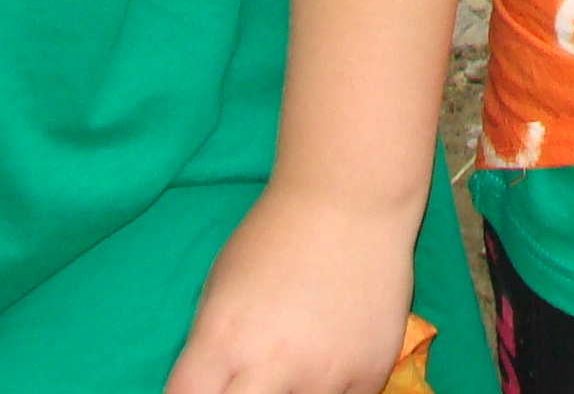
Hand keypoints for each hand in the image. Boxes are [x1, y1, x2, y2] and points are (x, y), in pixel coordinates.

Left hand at [165, 180, 420, 393]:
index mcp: (221, 340)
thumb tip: (211, 389)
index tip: (205, 390)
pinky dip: (332, 390)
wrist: (352, 198)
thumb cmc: (274, 236)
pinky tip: (332, 362)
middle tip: (250, 380)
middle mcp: (270, 365)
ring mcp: (323, 375)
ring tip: (293, 365)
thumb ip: (210, 351)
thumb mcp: (219, 289)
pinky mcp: (369, 374)